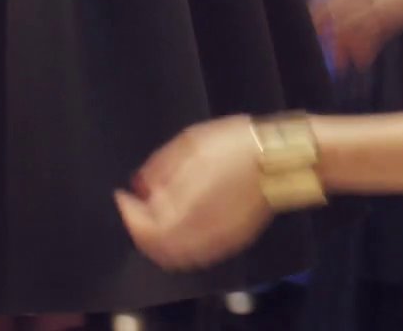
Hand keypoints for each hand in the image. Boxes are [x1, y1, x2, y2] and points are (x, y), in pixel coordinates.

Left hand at [114, 116, 272, 271]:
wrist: (279, 159)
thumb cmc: (236, 146)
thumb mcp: (189, 144)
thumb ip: (159, 169)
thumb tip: (139, 187)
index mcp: (184, 208)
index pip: (141, 227)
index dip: (127, 212)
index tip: (123, 196)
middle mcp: (198, 232)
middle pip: (155, 249)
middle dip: (141, 229)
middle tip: (137, 208)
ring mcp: (216, 241)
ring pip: (176, 257)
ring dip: (159, 241)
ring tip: (157, 217)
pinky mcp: (231, 242)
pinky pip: (197, 254)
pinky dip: (181, 245)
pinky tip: (183, 225)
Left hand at [311, 0, 402, 69]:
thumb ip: (372, 8)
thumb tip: (360, 37)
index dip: (318, 14)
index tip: (319, 33)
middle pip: (328, 11)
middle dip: (326, 36)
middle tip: (330, 56)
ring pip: (343, 25)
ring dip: (342, 47)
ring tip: (345, 66)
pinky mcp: (385, 10)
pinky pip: (363, 33)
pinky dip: (362, 49)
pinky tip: (365, 62)